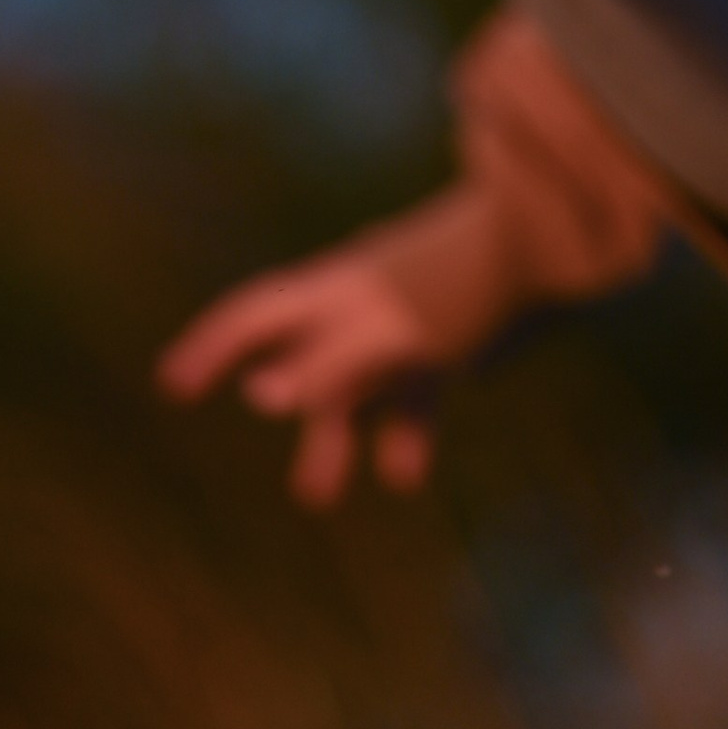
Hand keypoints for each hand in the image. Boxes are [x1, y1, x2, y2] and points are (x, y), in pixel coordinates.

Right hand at [157, 181, 513, 505]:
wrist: (554, 236)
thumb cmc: (464, 276)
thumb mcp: (392, 326)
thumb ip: (327, 364)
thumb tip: (258, 394)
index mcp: (337, 288)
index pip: (258, 314)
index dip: (211, 346)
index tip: (173, 383)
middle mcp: (362, 300)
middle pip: (303, 359)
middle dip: (284, 409)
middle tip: (261, 458)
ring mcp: (405, 317)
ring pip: (356, 383)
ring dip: (338, 432)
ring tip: (320, 491)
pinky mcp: (448, 331)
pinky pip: (413, 385)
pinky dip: (403, 426)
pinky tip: (404, 471)